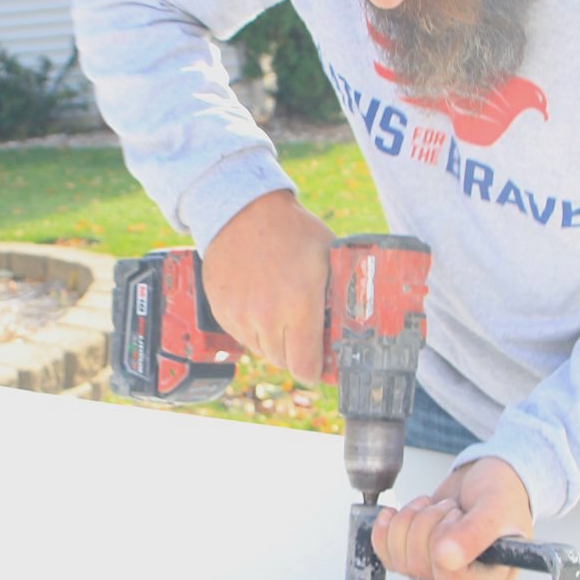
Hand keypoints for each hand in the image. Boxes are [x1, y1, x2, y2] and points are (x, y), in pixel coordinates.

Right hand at [200, 190, 334, 384]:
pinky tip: (261, 305)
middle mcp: (266, 316)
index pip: (305, 367)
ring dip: (274, 341)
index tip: (321, 365)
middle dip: (297, 353)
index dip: (316, 371)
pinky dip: (253, 329)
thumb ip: (341, 294)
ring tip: (282, 314)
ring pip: (261, 350)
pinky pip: (241, 336)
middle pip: (283, 362)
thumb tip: (358, 322)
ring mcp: (240, 314)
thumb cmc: (293, 231)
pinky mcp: (221, 310)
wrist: (243, 209)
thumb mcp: (330, 257)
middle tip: (305, 335)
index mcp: (299, 305)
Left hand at [370, 457, 533, 579]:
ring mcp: (439, 570)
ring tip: (434, 505)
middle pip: (420, 567)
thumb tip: (445, 558)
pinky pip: (388, 556)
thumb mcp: (496, 507)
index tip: (457, 516)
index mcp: (493, 578)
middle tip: (449, 506)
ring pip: (401, 560)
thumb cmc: (502, 492)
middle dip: (426, 524)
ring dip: (410, 521)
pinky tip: (394, 512)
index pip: (450, 578)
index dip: (442, 543)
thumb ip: (474, 533)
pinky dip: (386, 530)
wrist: (486, 476)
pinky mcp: (419, 556)